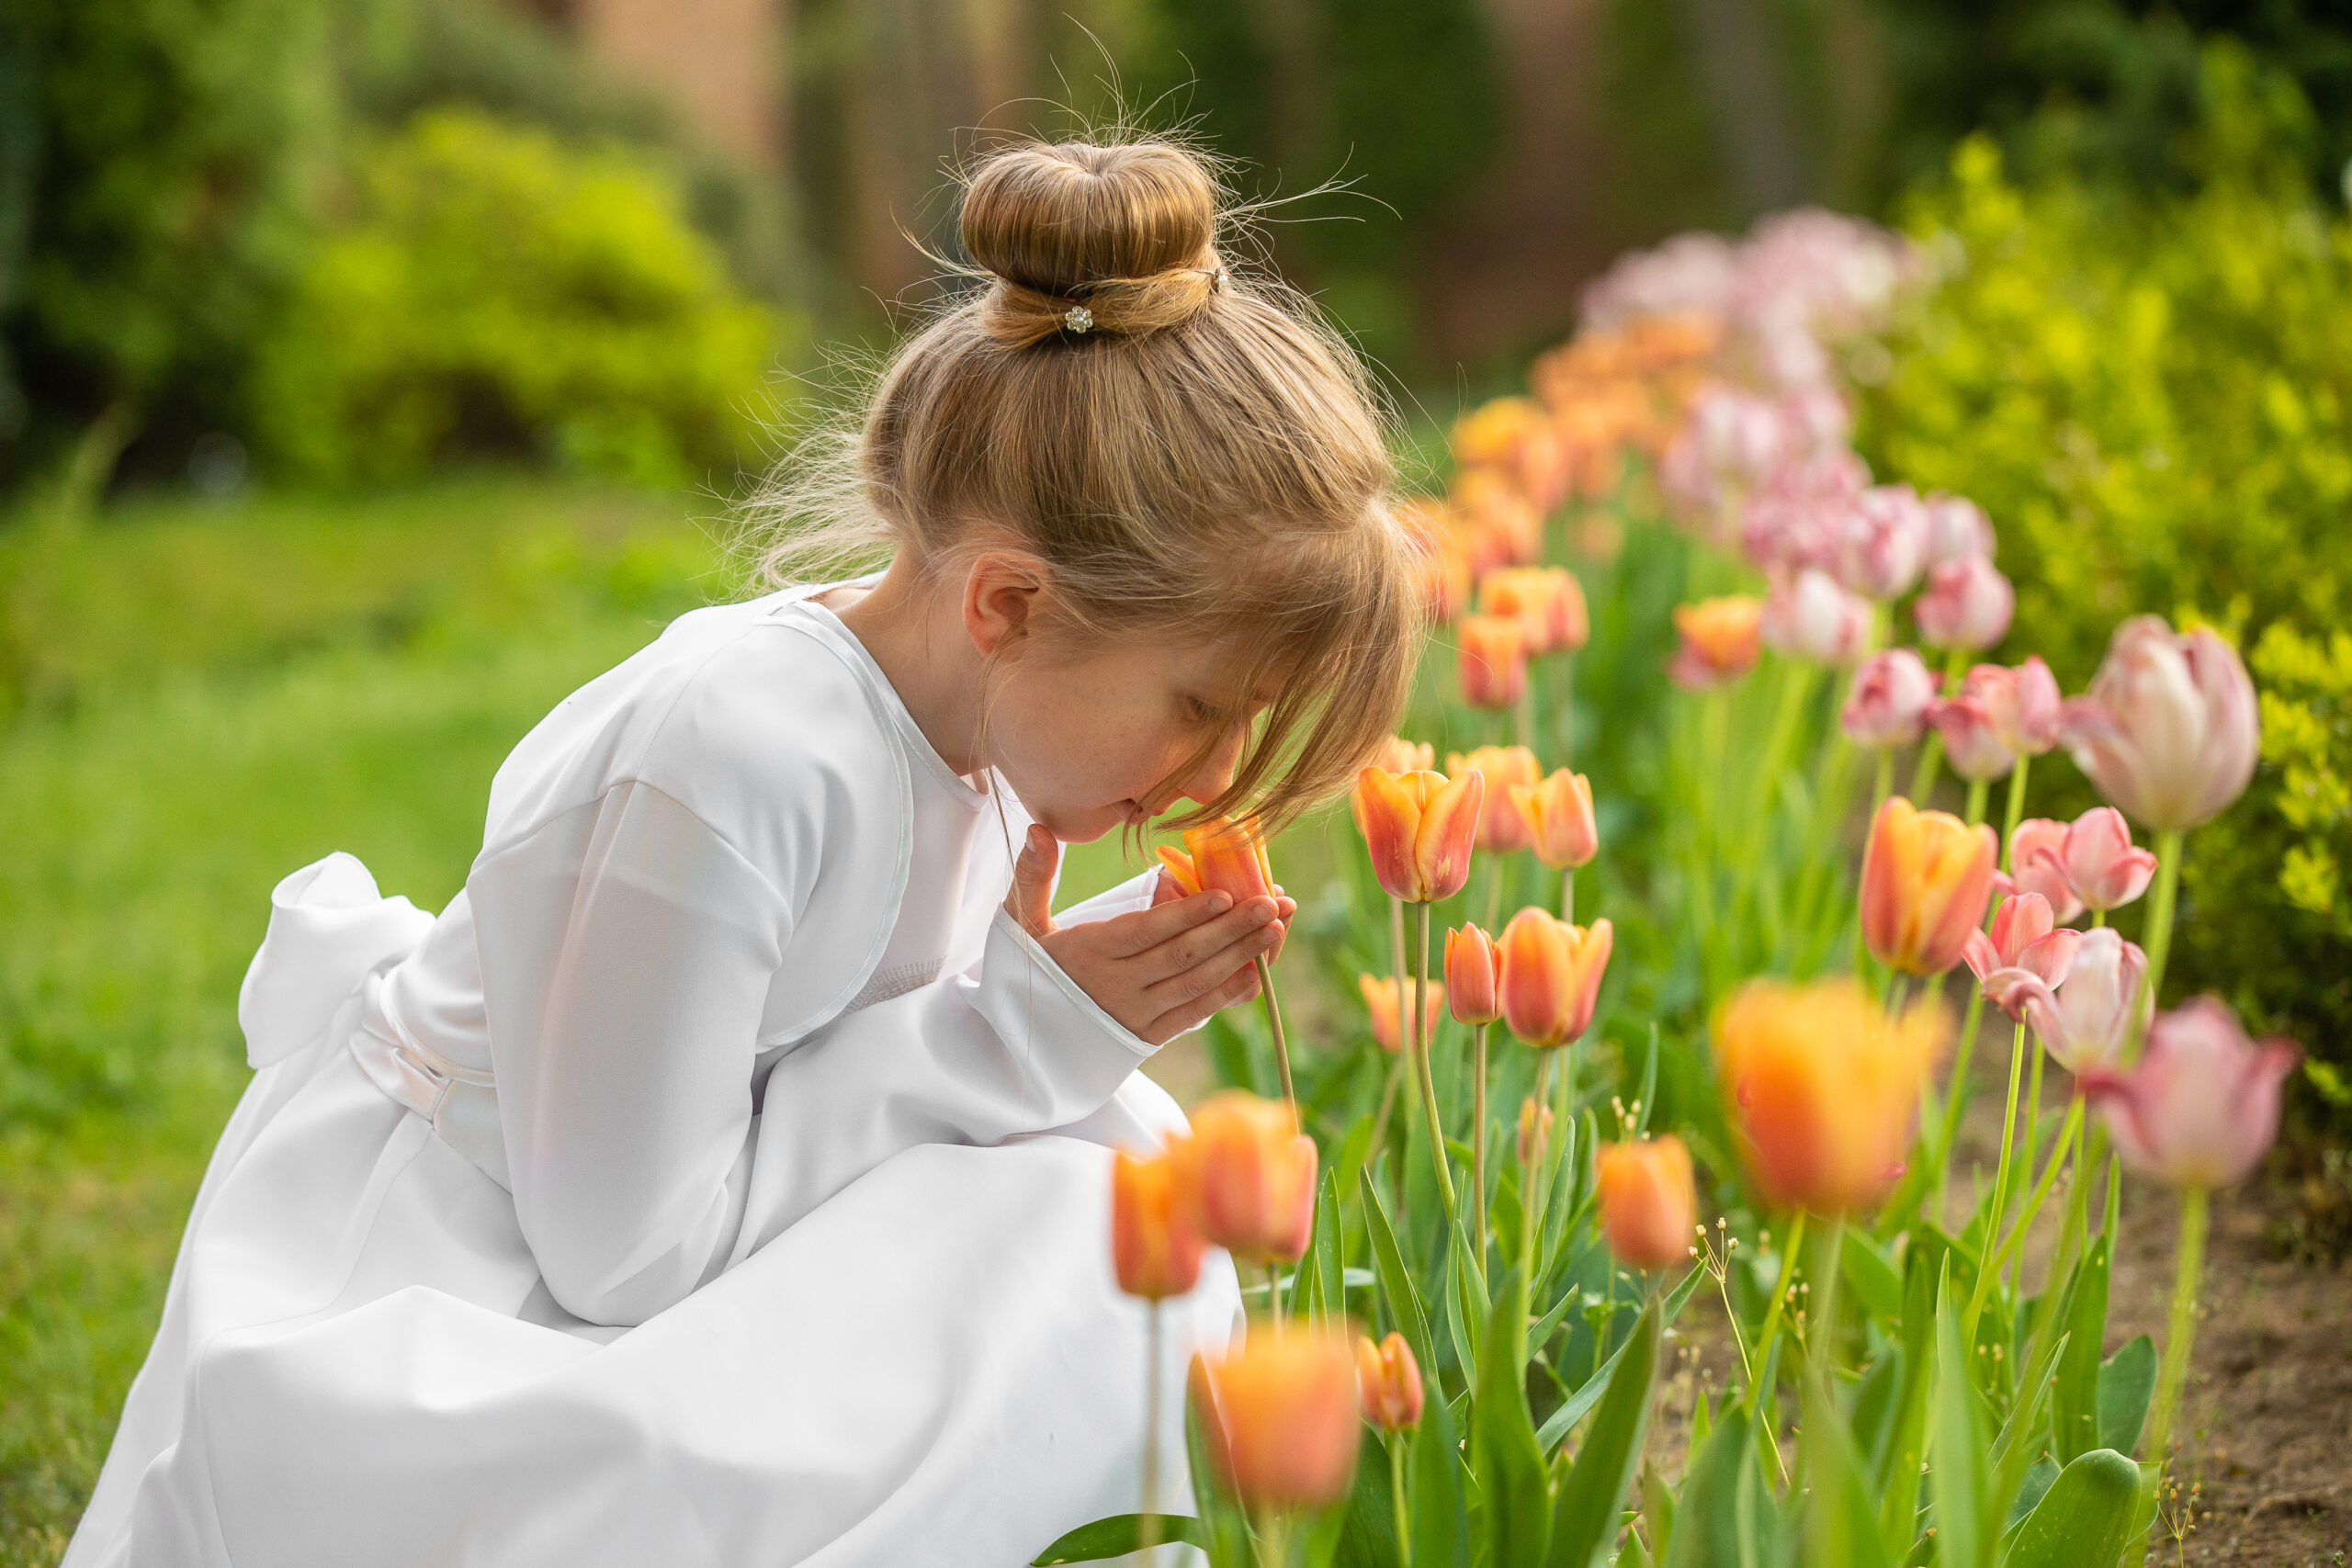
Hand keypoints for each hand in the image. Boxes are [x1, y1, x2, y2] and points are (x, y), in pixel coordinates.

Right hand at [1005, 825, 1289, 1045]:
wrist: (1020, 1045)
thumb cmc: (1024, 972)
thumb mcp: (1019, 924)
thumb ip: (1033, 875)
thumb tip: (1039, 828)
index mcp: (1088, 953)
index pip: (1145, 932)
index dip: (1186, 913)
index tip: (1224, 892)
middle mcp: (1116, 987)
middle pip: (1182, 956)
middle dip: (1231, 928)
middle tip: (1271, 903)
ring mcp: (1135, 1015)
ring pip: (1196, 983)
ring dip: (1241, 955)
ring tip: (1276, 927)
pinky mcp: (1148, 1037)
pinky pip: (1196, 1014)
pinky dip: (1229, 992)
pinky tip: (1258, 968)